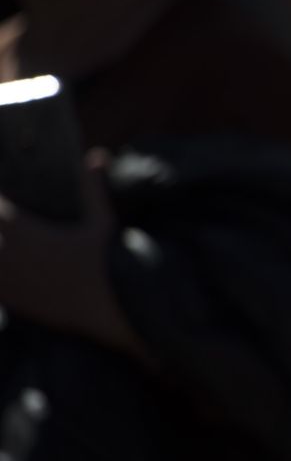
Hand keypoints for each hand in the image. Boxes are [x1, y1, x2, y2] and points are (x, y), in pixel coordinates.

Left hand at [0, 151, 142, 356]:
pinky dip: (2, 277)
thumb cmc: (108, 261)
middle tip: (9, 223)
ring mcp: (7, 279)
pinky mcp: (13, 300)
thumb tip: (98, 155)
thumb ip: (92, 188)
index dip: (1, 204)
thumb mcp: (102, 221)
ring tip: (9, 247)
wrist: (110, 305)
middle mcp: (8, 252)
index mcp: (24, 229)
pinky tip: (11, 272)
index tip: (6, 200)